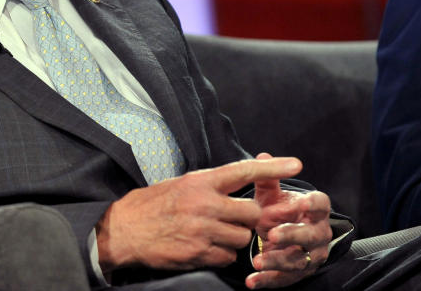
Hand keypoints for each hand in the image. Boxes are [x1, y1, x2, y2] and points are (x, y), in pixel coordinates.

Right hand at [96, 157, 302, 272]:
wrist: (123, 230)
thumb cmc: (152, 205)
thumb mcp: (180, 185)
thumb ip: (208, 186)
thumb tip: (236, 186)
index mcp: (200, 181)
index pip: (243, 171)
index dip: (272, 167)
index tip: (296, 164)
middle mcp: (204, 203)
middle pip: (252, 212)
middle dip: (248, 218)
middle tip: (232, 219)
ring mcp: (203, 230)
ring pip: (243, 237)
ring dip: (234, 238)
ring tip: (211, 234)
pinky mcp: (199, 253)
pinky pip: (227, 256)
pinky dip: (220, 254)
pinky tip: (202, 247)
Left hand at [246, 153, 332, 288]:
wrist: (280, 235)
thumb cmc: (278, 211)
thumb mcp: (273, 195)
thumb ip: (268, 180)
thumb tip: (263, 156)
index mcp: (315, 210)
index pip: (320, 205)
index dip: (312, 204)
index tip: (302, 202)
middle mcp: (318, 234)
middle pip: (310, 235)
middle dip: (292, 234)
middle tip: (272, 234)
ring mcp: (310, 256)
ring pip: (298, 260)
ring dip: (277, 261)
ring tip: (257, 261)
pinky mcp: (299, 273)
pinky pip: (285, 279)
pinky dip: (268, 280)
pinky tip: (252, 281)